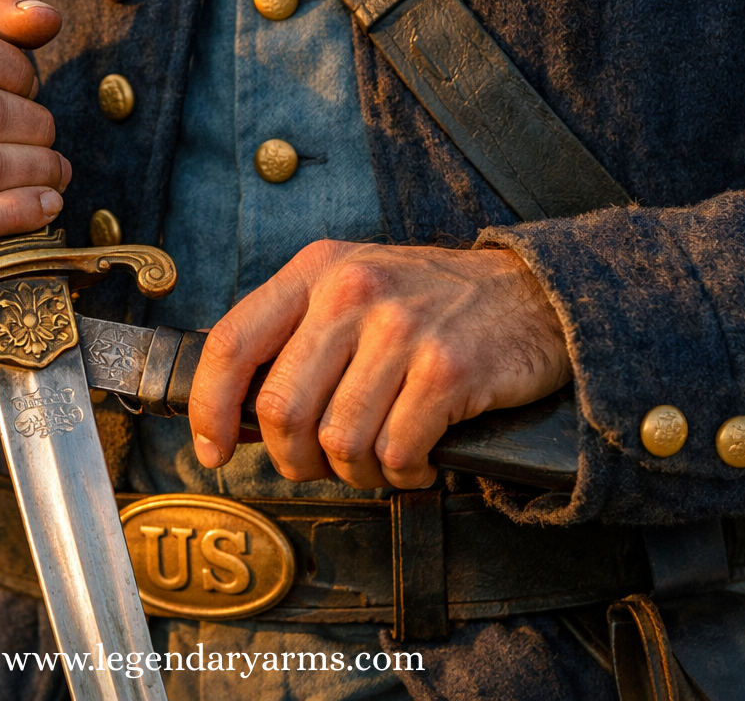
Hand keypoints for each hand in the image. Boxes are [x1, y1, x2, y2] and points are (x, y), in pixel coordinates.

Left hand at [187, 241, 569, 489]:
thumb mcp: (355, 287)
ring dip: (356, 473)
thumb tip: (239, 414)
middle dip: (294, 459)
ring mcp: (400, 329)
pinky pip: (395, 453)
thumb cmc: (433, 302)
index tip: (214, 449)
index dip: (210, 408)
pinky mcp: (447, 370)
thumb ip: (298, 334)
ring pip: (337, 441)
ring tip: (380, 461)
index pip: (231, 342)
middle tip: (320, 465)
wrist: (535, 292)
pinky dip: (403, 474)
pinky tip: (418, 460)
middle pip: (280, 408)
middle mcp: (352, 292)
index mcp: (317, 270)